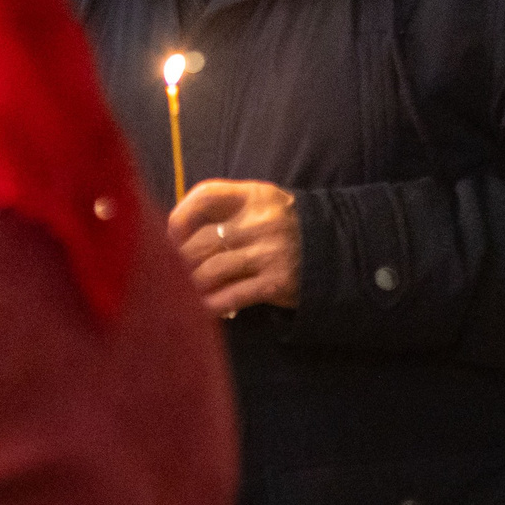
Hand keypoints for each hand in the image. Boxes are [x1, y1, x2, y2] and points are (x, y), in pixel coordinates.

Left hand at [170, 179, 301, 315]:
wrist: (336, 248)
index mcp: (254, 196)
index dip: (180, 217)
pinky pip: (231, 296)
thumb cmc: (284, 227)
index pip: (206, 196)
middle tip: (168, 274)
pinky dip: (210, 305)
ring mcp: (269, 253)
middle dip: (178, 262)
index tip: (170, 236)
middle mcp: (260, 221)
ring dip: (190, 286)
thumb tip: (174, 234)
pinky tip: (202, 308)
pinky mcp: (276, 282)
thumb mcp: (261, 204)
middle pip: (200, 242)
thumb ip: (225, 210)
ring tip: (182, 293)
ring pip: (210, 272)